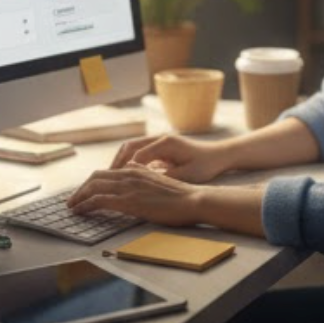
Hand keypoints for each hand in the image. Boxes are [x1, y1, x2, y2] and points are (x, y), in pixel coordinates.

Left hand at [67, 166, 200, 225]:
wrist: (193, 200)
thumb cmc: (180, 195)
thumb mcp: (158, 179)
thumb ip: (143, 175)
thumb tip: (133, 173)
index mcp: (135, 168)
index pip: (105, 173)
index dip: (91, 182)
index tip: (83, 192)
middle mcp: (129, 173)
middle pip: (95, 177)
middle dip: (80, 189)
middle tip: (73, 201)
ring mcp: (128, 186)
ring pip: (93, 187)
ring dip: (79, 197)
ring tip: (72, 207)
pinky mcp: (129, 201)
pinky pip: (99, 200)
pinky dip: (85, 205)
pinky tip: (80, 212)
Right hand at [109, 134, 226, 183]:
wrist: (219, 155)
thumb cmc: (206, 165)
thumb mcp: (187, 175)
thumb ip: (164, 177)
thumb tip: (142, 183)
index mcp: (165, 143)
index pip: (136, 155)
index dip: (123, 170)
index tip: (114, 183)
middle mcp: (159, 139)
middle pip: (129, 147)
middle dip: (115, 164)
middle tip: (104, 180)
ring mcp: (159, 141)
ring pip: (131, 148)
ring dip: (120, 162)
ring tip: (111, 178)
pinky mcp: (160, 147)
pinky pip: (138, 152)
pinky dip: (129, 162)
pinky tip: (124, 176)